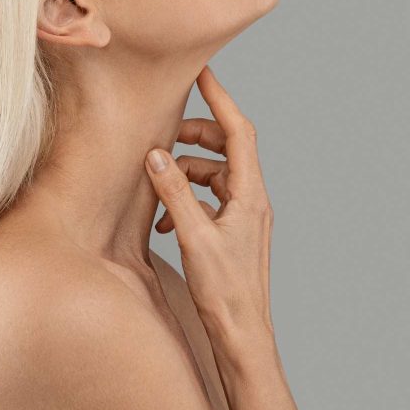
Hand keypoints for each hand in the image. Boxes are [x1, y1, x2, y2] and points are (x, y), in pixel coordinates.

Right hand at [144, 65, 274, 336]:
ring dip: (185, 174)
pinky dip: (187, 199)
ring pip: (215, 176)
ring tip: (157, 185)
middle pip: (226, 149)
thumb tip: (157, 155)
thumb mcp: (195, 238)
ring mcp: (244, 217)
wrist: (243, 337)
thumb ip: (175, 194)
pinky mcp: (232, 234)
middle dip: (195, 137)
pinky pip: (210, 201)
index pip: (239, 131)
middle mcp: (252, 201)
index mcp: (251, 195)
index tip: (201, 72)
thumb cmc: (226, 294)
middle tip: (164, 135)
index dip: (220, 98)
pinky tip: (167, 219)